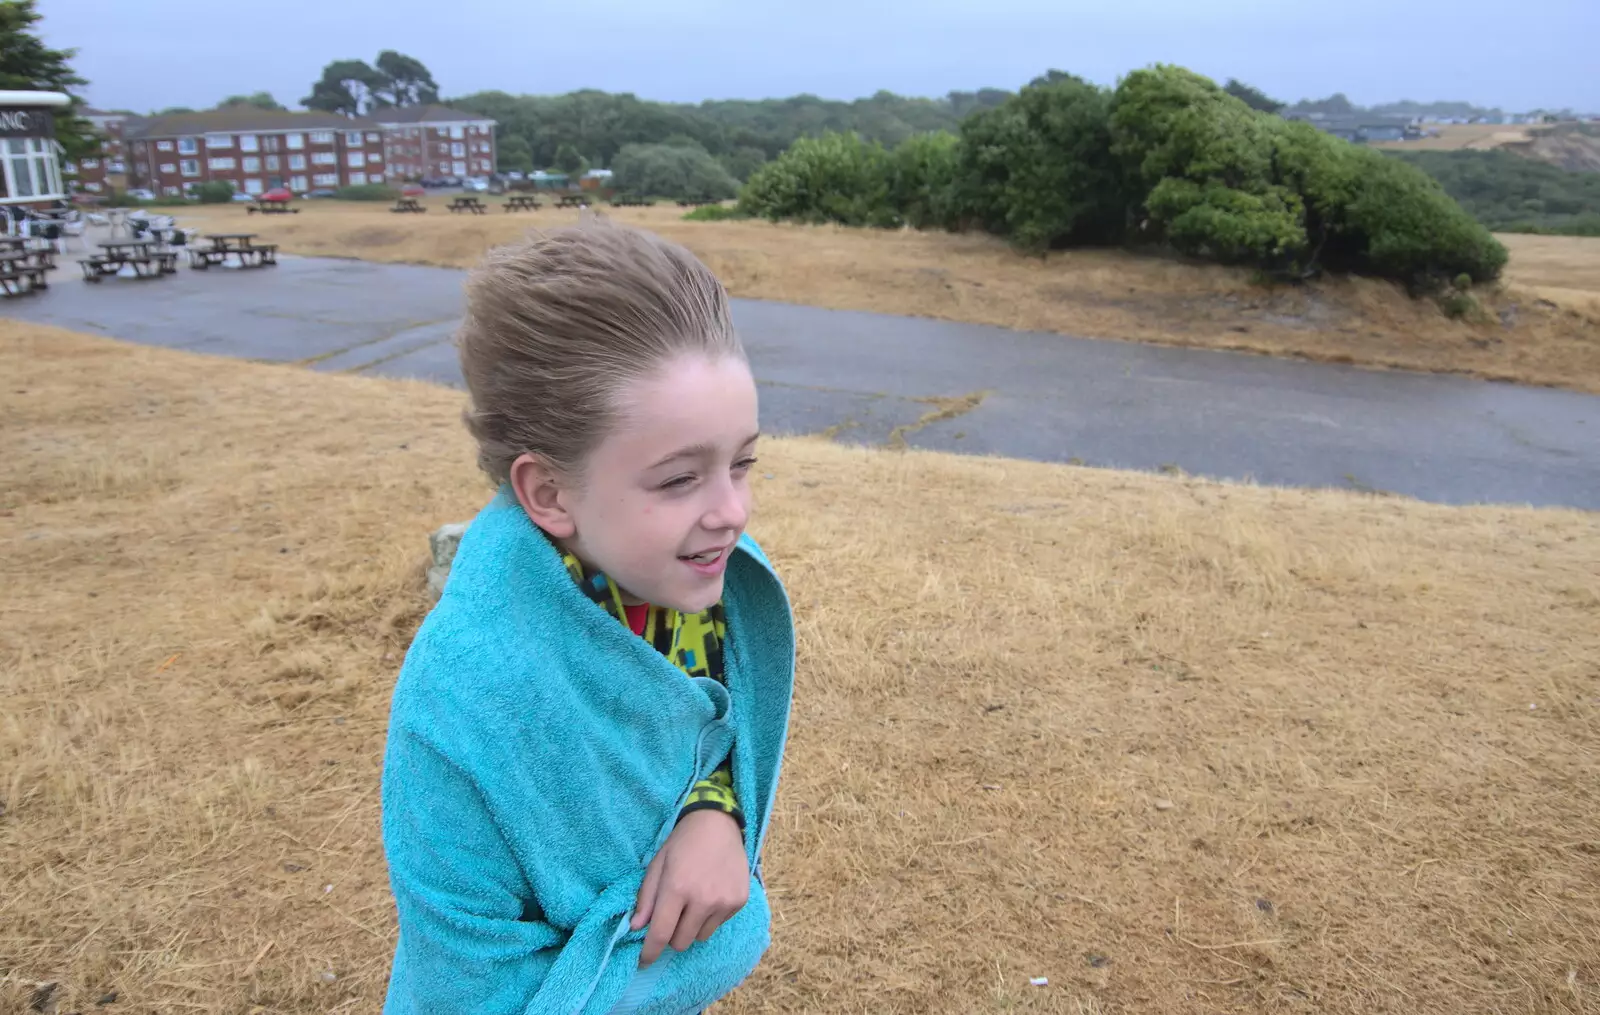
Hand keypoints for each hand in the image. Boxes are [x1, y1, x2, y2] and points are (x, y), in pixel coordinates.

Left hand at [631, 809, 748, 966]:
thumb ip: (646, 898)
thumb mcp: (657, 865)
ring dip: (691, 928)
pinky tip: (710, 894)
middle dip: (671, 935)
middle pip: (681, 942)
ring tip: (693, 903)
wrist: (718, 824)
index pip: (661, 934)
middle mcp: (703, 899)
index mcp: (677, 888)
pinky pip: (718, 925)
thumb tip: (637, 927)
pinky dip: (710, 917)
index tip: (643, 961)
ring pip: (700, 937)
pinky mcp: (739, 901)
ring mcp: (724, 902)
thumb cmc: (682, 843)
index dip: (649, 952)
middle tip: (672, 917)